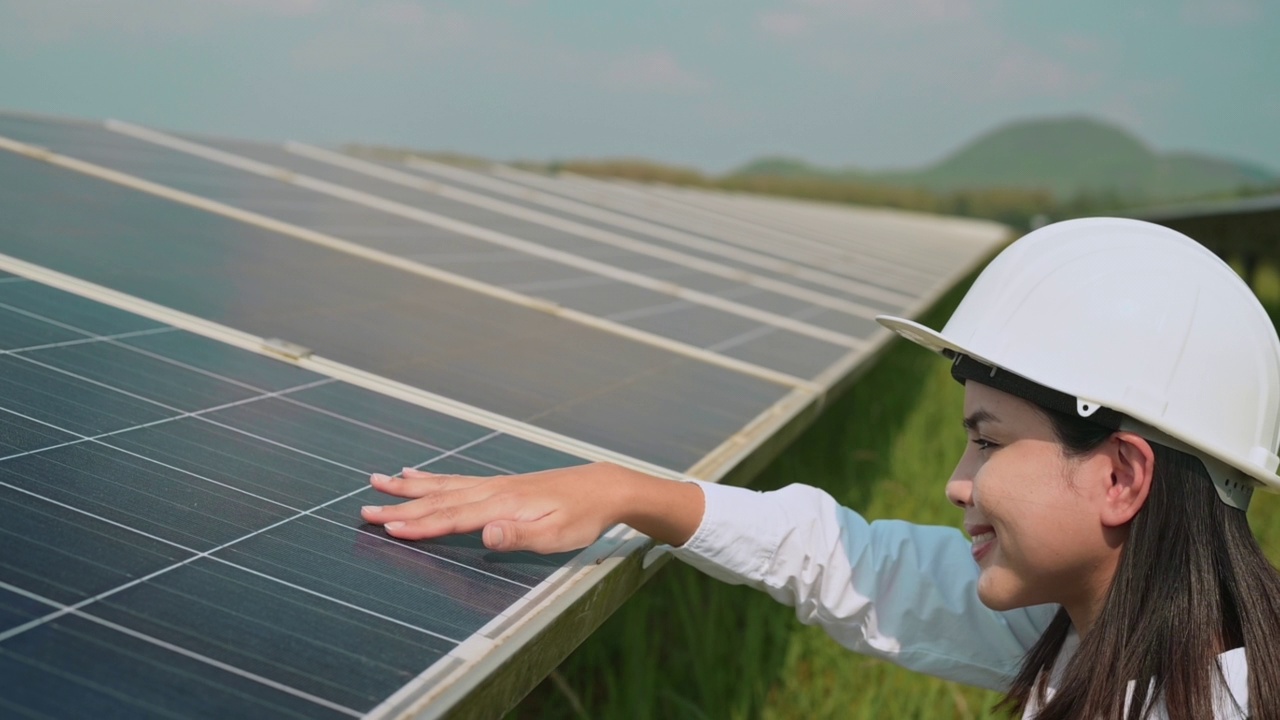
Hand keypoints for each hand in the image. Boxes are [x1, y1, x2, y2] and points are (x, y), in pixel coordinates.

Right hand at [360, 462, 703, 553]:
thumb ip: (520, 538)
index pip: (451, 518)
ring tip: (376, 481)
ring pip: (442, 486)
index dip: (418, 526)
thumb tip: (486, 535)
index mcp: (501, 506)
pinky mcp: (499, 484)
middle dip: (400, 506)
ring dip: (408, 488)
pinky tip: (416, 473)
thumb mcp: (558, 536)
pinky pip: (456, 478)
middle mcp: (491, 491)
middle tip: (363, 509)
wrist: (603, 488)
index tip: (386, 529)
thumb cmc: (582, 518)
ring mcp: (494, 484)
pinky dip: (432, 477)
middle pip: (437, 500)